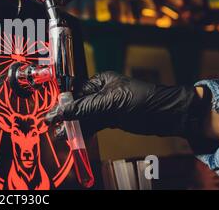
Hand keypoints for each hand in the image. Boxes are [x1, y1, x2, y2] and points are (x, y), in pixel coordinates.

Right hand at [45, 71, 201, 137]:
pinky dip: (85, 131)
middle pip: (79, 105)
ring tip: (61, 136)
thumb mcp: (111, 102)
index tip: (51, 115)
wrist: (168, 114)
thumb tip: (62, 111)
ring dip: (74, 126)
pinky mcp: (113, 119)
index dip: (63, 103)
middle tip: (52, 127)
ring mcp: (107, 106)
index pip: (76, 92)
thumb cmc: (143, 99)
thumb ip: (85, 107)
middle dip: (67, 117)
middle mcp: (102, 92)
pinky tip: (76, 137)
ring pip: (86, 117)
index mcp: (100, 81)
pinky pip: (95, 124)